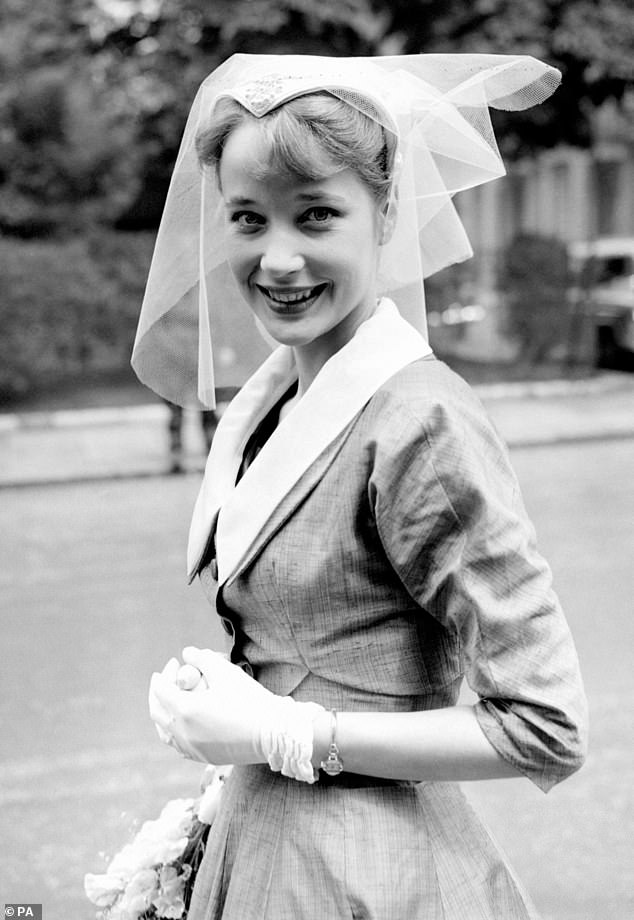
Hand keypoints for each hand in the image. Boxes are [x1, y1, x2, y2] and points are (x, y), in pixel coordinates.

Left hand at [149, 647, 323, 780]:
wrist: (272, 734)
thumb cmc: (249, 699)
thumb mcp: (225, 671)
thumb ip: (202, 658)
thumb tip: (187, 653)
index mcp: (185, 710)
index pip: (161, 689)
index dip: (165, 673)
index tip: (174, 662)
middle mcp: (183, 733)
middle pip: (157, 712)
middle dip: (158, 692)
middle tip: (165, 678)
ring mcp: (192, 748)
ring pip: (165, 732)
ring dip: (163, 714)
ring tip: (167, 702)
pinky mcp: (203, 758)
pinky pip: (179, 745)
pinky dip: (174, 732)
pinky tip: (182, 725)